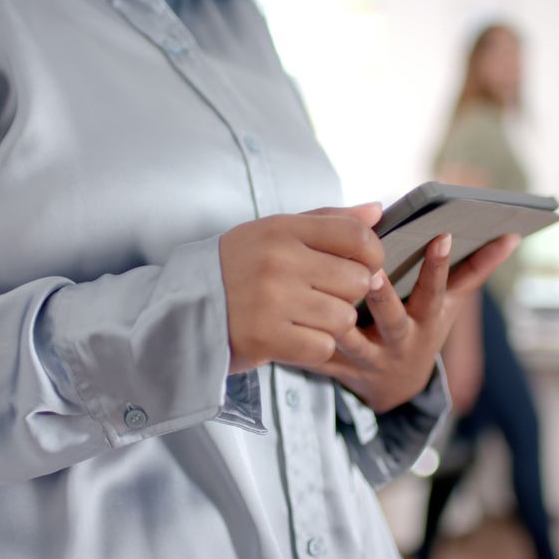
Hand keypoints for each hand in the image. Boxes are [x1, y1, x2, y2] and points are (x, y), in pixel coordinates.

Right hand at [220, 203, 384, 373]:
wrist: (181, 308)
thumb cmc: (237, 267)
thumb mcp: (275, 232)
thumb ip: (328, 220)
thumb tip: (377, 211)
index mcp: (282, 230)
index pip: (356, 237)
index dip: (373, 254)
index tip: (364, 265)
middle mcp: (279, 262)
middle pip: (358, 280)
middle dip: (348, 292)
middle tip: (323, 295)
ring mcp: (272, 302)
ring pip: (344, 317)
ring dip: (331, 322)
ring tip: (304, 316)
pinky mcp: (266, 339)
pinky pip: (323, 346)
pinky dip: (313, 346)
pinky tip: (293, 336)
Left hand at [307, 233, 518, 412]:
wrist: (396, 390)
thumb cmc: (422, 329)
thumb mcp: (450, 306)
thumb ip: (477, 269)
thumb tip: (513, 234)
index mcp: (427, 320)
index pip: (438, 289)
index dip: (440, 265)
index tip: (441, 234)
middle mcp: (400, 341)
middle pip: (393, 318)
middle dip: (384, 298)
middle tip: (374, 272)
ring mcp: (368, 358)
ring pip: (351, 341)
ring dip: (339, 323)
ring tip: (325, 300)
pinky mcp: (338, 369)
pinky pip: (317, 356)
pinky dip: (303, 343)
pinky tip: (286, 324)